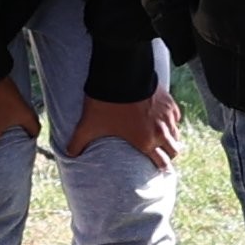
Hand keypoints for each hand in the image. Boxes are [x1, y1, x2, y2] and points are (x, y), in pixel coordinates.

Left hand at [66, 85, 183, 168]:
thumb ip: (79, 142)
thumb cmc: (105, 103)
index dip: (160, 168)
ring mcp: (166, 116)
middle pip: (174, 150)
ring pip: (176, 134)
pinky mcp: (169, 101)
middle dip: (169, 154)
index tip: (159, 170)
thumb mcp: (89, 125)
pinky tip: (163, 120)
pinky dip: (171, 121)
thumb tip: (68, 154)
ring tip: (163, 139)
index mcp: (145, 142)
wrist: (120, 74)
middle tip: (163, 155)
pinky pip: (175, 117)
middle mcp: (160, 131)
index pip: (162, 162)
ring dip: (171, 138)